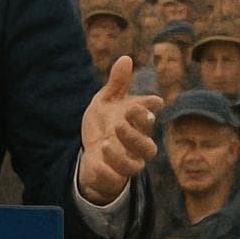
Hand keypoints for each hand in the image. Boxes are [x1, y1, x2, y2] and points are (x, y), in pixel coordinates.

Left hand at [78, 55, 162, 204]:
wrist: (90, 151)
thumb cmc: (104, 123)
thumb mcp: (106, 101)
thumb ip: (117, 83)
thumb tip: (125, 58)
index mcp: (137, 125)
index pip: (148, 119)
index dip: (146, 112)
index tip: (138, 104)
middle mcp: (137, 146)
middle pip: (147, 148)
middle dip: (135, 136)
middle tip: (118, 124)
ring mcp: (126, 163)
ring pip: (134, 167)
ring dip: (120, 156)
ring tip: (104, 144)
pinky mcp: (112, 177)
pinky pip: (113, 179)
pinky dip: (105, 171)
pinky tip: (95, 161)